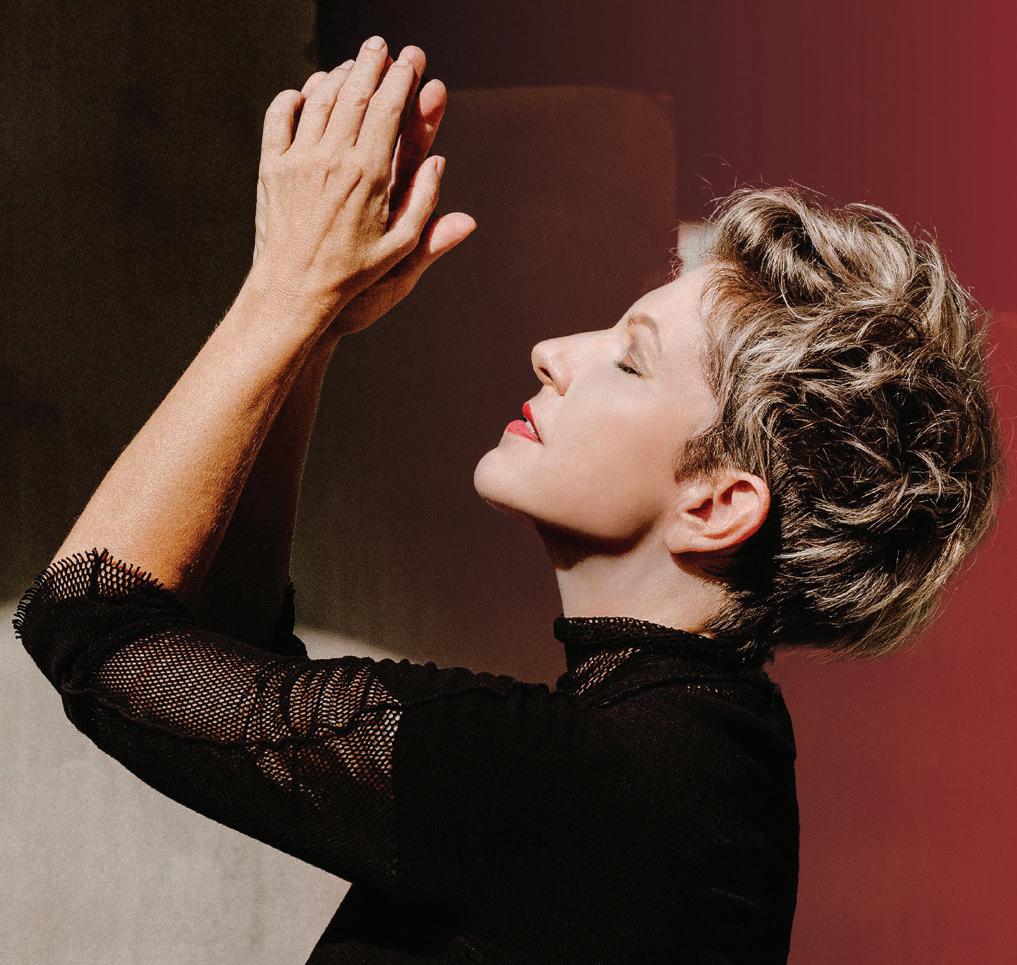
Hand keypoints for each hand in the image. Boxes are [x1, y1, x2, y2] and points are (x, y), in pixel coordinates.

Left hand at [251, 37, 475, 336]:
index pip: (388, 110)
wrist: (294, 290)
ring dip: (336, 75)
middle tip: (381, 46)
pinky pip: (279, 117)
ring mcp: (298, 160)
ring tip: (351, 64)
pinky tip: (303, 91)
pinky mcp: (272, 167)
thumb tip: (439, 163)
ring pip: (318, 99)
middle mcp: (333, 159)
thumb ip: (424, 204)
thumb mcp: (401, 248)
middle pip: (354, 93)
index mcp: (369, 175)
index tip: (411, 61)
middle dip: (371, 63)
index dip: (402, 79)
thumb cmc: (354, 274)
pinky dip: (293, 97)